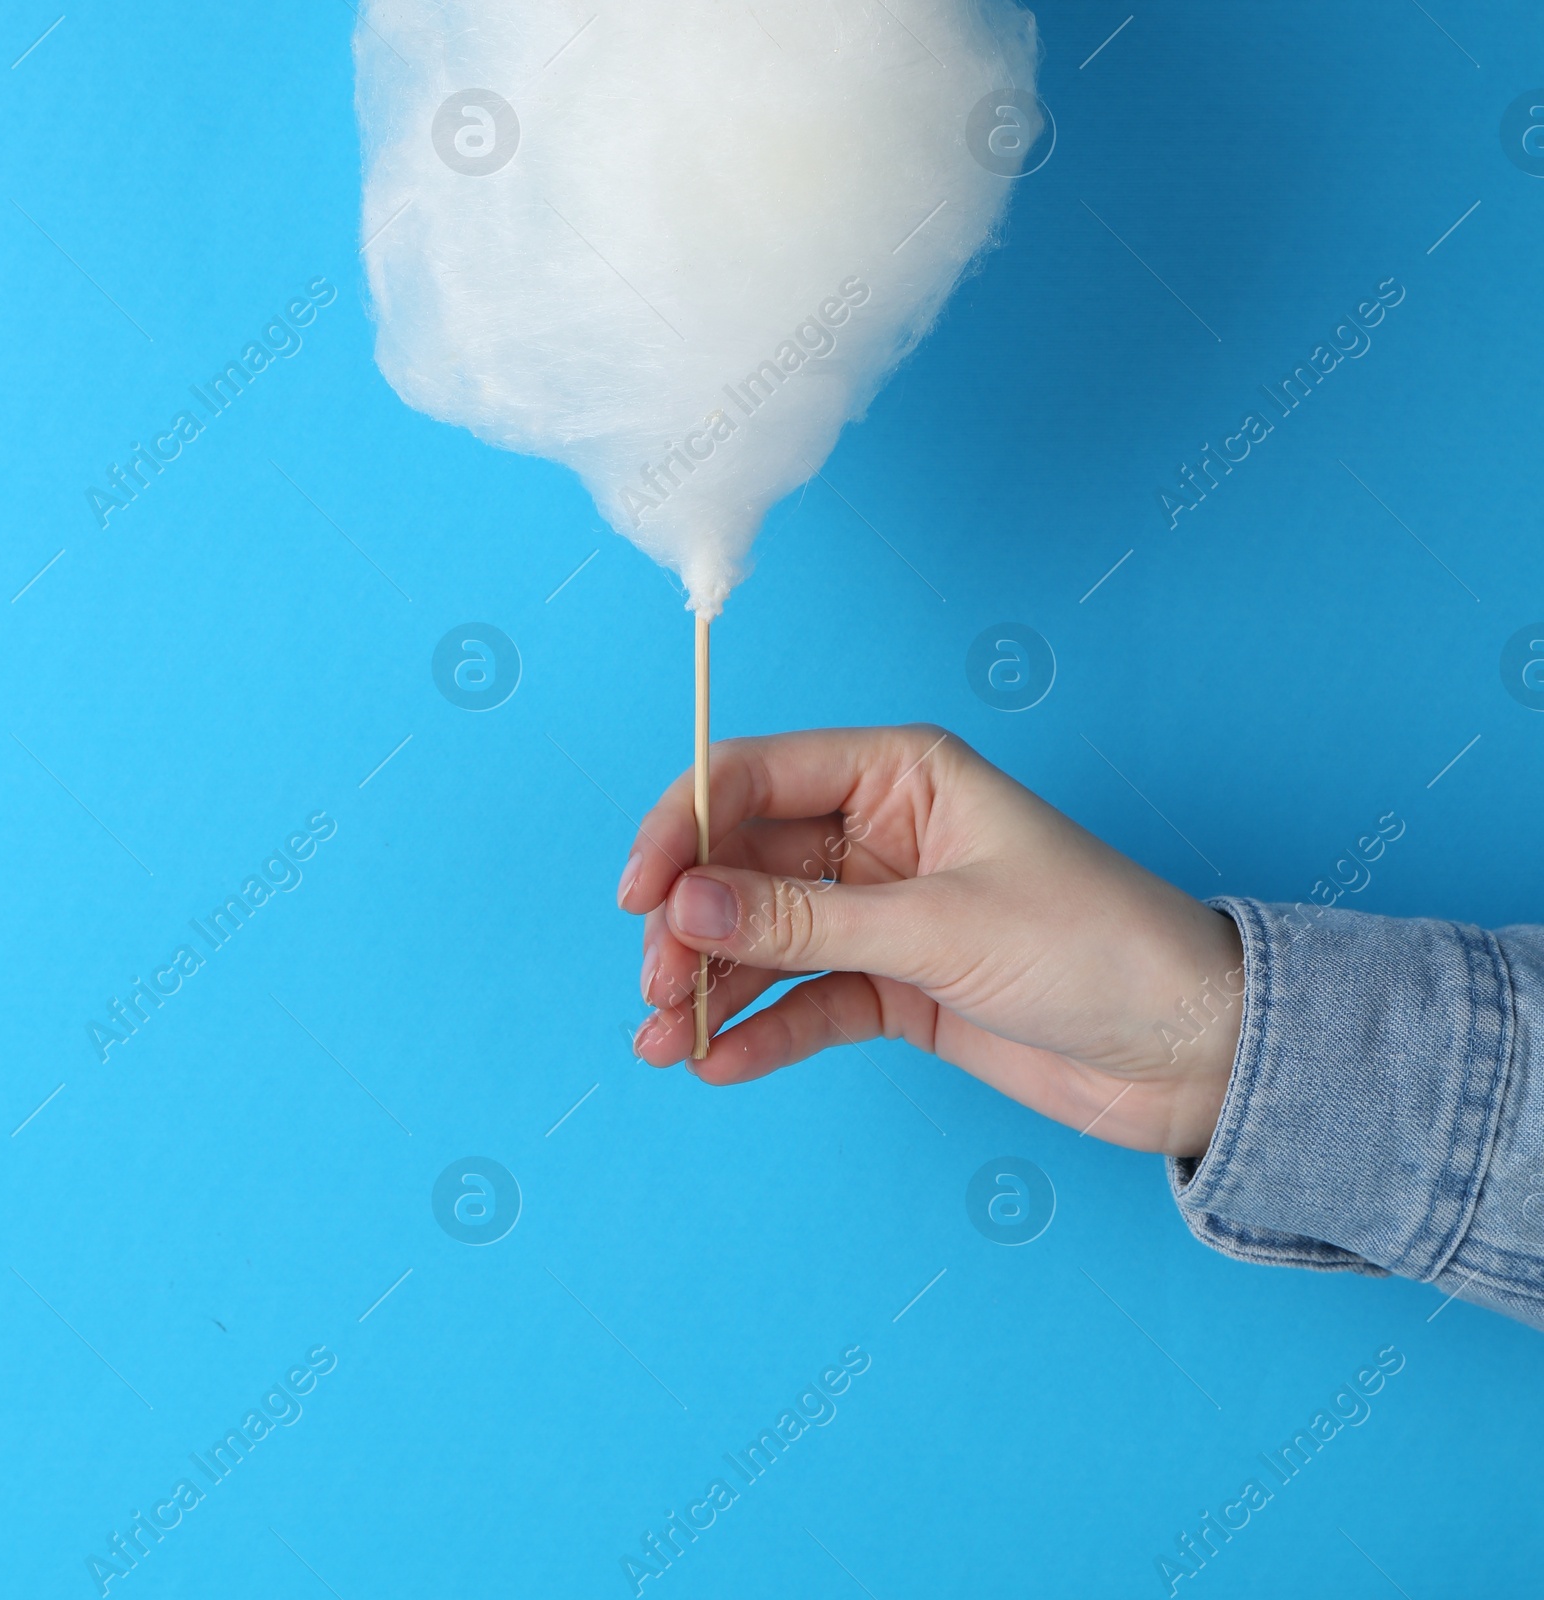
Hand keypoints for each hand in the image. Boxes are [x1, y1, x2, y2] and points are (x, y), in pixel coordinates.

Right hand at [617, 726, 1243, 1156]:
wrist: (1195, 1052)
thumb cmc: (1098, 948)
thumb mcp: (942, 930)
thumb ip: (806, 921)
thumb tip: (684, 908)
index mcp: (900, 771)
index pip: (755, 775)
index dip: (683, 826)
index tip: (638, 896)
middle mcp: (881, 830)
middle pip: (744, 860)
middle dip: (690, 922)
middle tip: (657, 988)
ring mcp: (885, 911)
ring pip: (764, 935)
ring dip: (710, 984)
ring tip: (665, 1040)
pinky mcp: (897, 986)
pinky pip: (805, 1000)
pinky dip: (759, 1029)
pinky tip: (717, 1063)